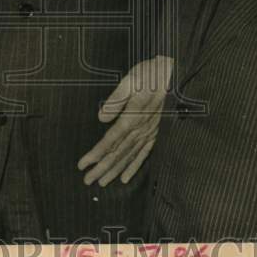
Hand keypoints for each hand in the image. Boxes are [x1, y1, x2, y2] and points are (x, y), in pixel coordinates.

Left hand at [77, 55, 172, 186]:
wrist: (173, 73)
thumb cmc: (150, 74)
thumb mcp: (130, 80)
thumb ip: (116, 100)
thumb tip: (101, 117)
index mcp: (132, 116)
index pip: (110, 140)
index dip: (96, 153)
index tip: (83, 164)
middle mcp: (141, 128)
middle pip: (118, 152)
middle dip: (102, 167)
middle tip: (87, 180)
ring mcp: (149, 132)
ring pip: (129, 155)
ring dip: (115, 170)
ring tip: (102, 182)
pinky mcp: (155, 132)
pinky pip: (144, 153)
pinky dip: (134, 166)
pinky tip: (125, 177)